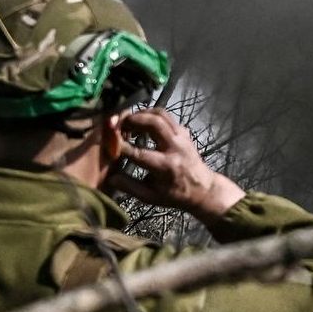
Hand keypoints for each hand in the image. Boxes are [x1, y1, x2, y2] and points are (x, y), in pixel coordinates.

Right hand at [102, 109, 244, 225]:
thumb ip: (130, 187)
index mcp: (166, 167)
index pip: (139, 153)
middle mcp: (175, 148)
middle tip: (118, 125)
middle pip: (153, 123)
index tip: (109, 145)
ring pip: (160, 114)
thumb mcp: (151, 197)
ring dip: (142, 114)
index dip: (121, 147)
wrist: (203, 189)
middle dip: (132, 121)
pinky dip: (151, 116)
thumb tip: (110, 177)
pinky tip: (142, 124)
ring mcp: (182, 137)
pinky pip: (166, 116)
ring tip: (129, 123)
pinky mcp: (184, 131)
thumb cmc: (175, 195)